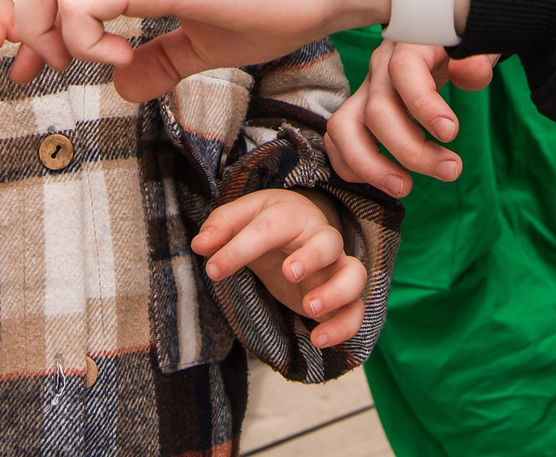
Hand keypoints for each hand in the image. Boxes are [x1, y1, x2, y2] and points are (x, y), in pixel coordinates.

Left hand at [0, 0, 391, 99]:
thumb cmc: (277, 3)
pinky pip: (83, 3)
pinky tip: (126, 60)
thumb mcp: (205, 43)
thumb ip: (160, 61)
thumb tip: (123, 88)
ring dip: (40, 27)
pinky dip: (87, 42)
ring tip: (78, 61)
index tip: (25, 42)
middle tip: (30, 51)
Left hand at [193, 188, 368, 347]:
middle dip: (312, 257)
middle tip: (289, 272)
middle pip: (329, 241)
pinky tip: (319, 339)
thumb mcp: (243, 217)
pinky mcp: (343, 297)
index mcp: (290, 216)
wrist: (300, 229)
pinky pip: (356, 310)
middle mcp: (319, 239)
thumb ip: (221, 227)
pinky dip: (344, 326)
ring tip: (309, 309)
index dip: (239, 249)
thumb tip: (199, 244)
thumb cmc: (268, 224)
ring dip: (336, 291)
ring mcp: (335, 268)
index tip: (212, 269)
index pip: (268, 228)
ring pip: (355, 274)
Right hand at [324, 42, 500, 195]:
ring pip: (343, 127)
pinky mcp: (359, 111)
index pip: (403, 71)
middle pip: (376, 110)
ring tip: (405, 188)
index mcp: (409, 44)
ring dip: (370, 165)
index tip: (450, 133)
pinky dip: (353, 167)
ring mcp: (365, 90)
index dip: (423, 105)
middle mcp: (380, 66)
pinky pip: (338, 140)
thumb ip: (479, 59)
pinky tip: (389, 181)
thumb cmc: (460, 46)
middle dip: (412, 151)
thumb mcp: (476, 45)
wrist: (441, 40)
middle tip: (451, 170)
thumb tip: (471, 71)